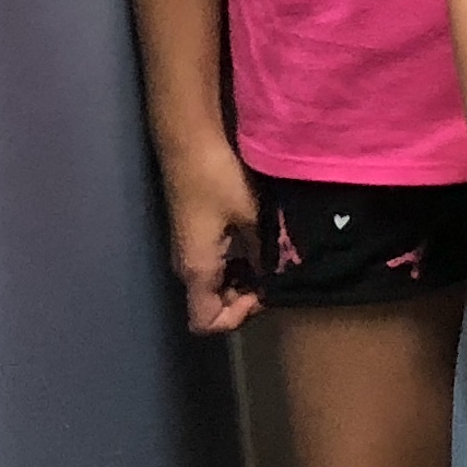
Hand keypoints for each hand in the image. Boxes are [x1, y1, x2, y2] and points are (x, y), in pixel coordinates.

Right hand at [160, 135, 264, 334]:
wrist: (190, 143)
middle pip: (213, 306)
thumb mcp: (250, 215)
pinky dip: (238, 263)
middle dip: (246, 299)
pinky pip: (218, 264)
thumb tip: (278, 274)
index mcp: (198, 270)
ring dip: (244, 280)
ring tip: (274, 258)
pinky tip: (261, 241)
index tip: (266, 292)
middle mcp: (188, 267)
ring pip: (217, 285)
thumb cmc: (217, 178)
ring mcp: (190, 251)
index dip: (238, 317)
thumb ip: (263, 251)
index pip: (206, 323)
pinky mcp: (196, 234)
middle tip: (277, 275)